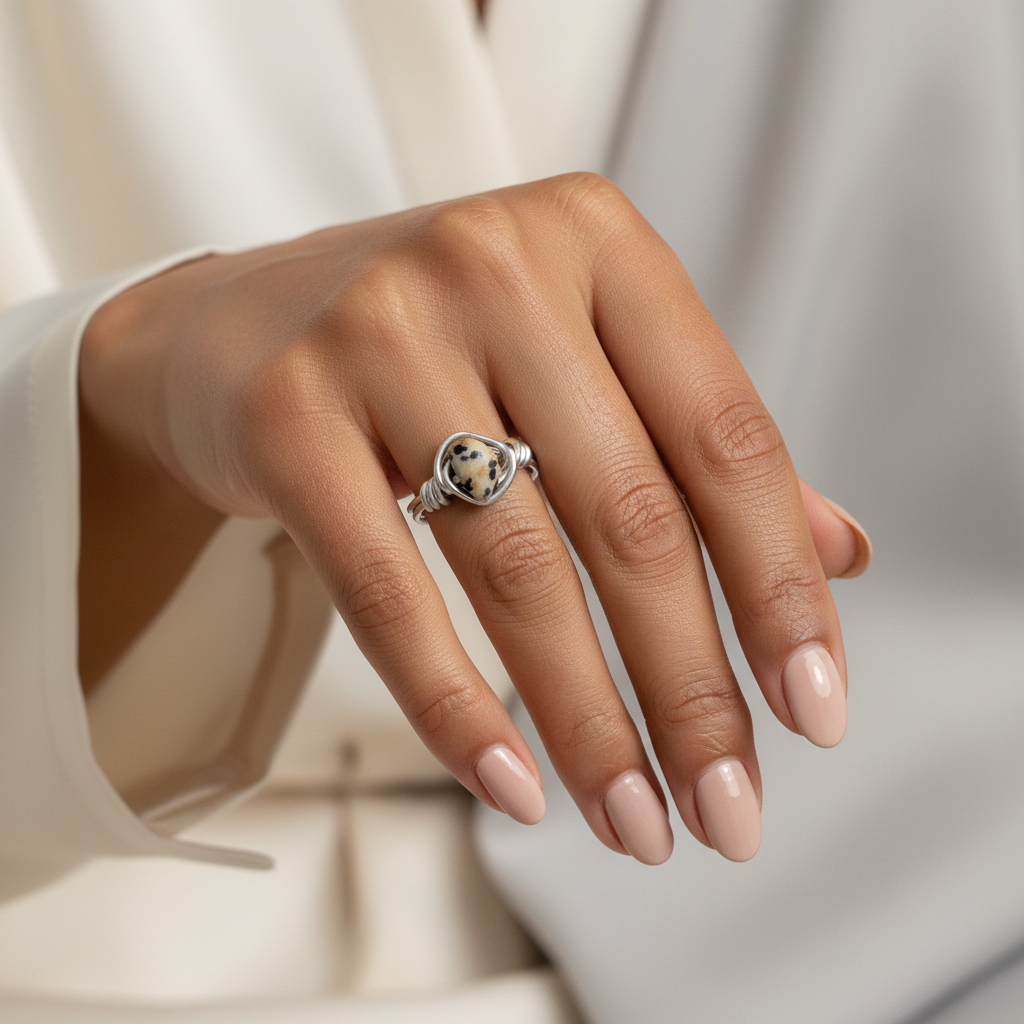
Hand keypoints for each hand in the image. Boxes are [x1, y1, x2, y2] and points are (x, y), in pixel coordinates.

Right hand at [79, 173, 869, 863]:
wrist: (240, 324)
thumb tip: (833, 553)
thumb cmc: (435, 344)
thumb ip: (700, 447)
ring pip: (516, 566)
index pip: (725, 436)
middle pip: (628, 516)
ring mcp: (382, 336)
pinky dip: (454, 706)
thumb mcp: (581, 356)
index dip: (779, 587)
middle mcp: (495, 268)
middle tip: (724, 804)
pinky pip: (387, 590)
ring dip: (587, 720)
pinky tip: (512, 782)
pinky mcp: (289, 415)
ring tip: (631, 816)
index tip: (810, 705)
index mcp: (597, 242)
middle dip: (689, 688)